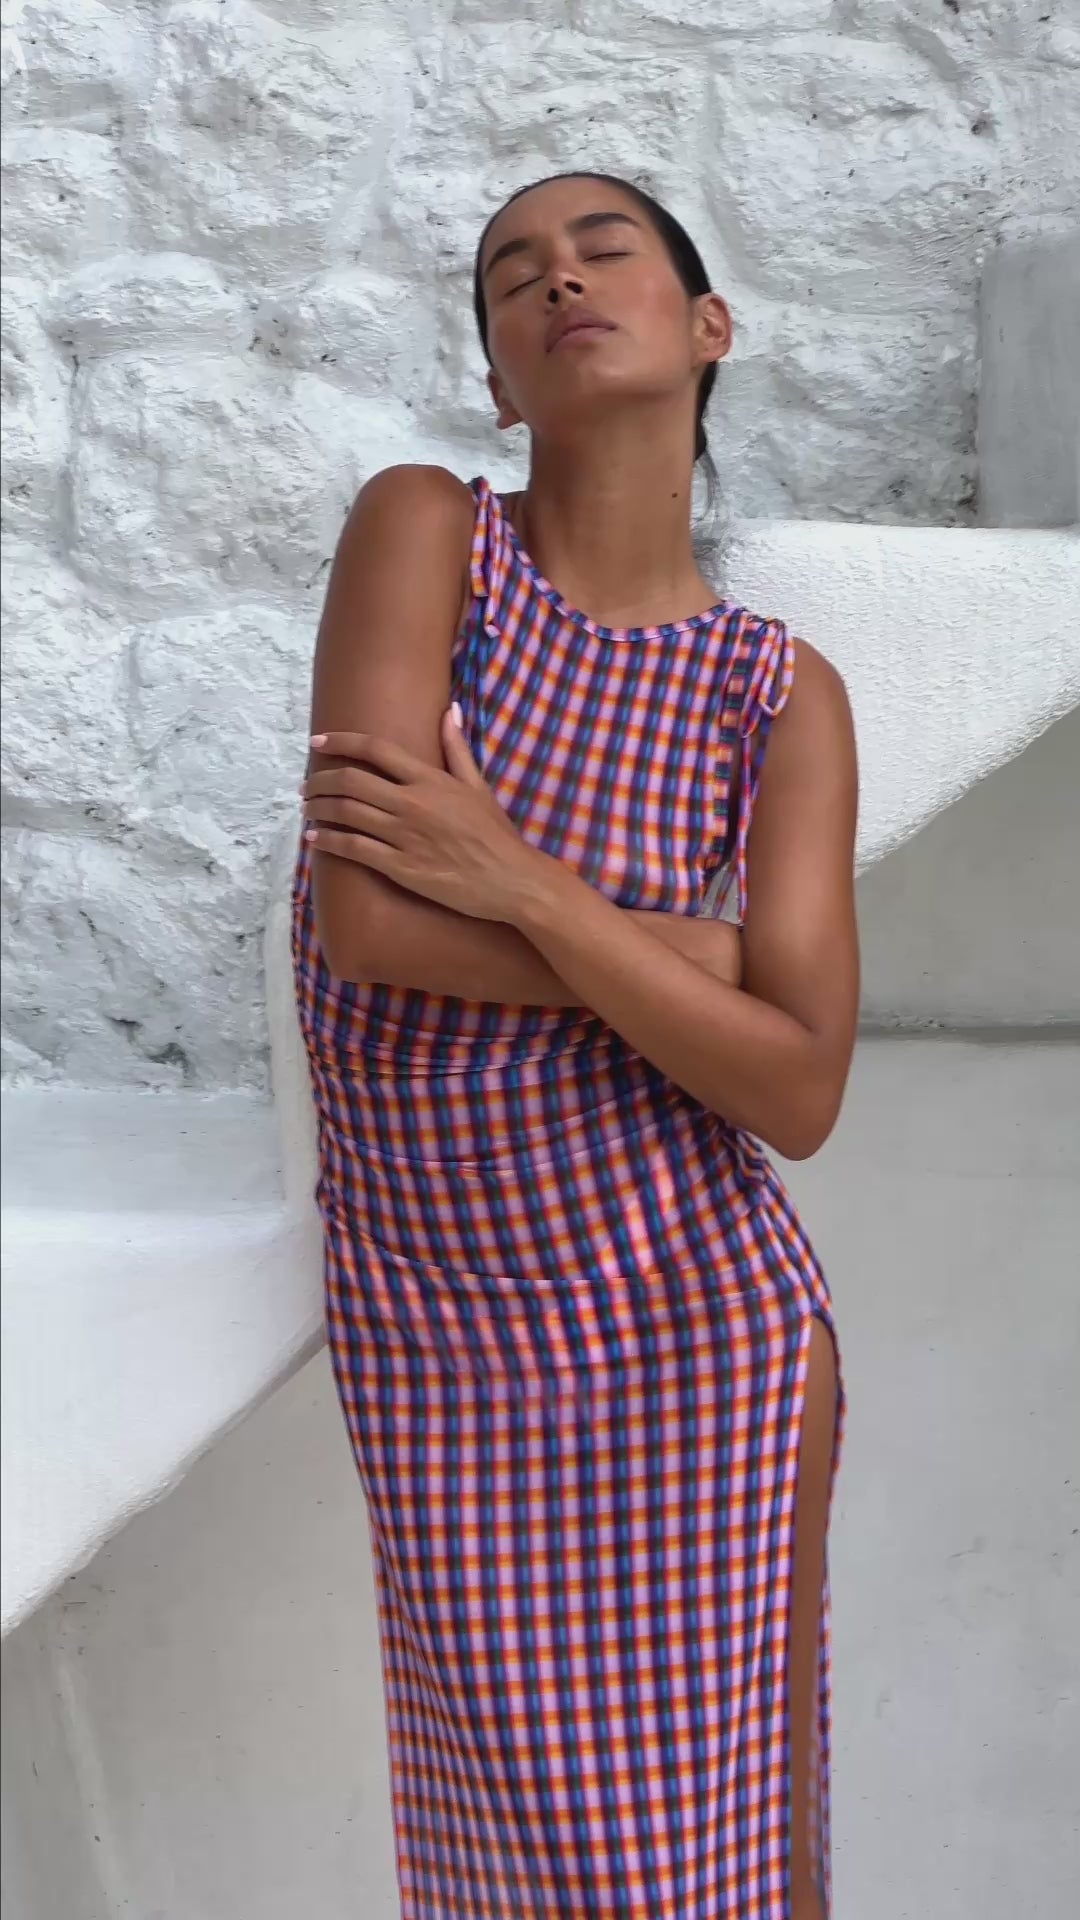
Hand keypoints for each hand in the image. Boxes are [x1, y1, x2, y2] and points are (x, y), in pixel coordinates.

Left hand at [301, 709, 552, 922]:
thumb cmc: (496, 834)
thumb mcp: (478, 786)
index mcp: (430, 779)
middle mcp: (412, 803)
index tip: (319, 741)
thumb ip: (457, 748)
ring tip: (308, 809)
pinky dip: (328, 842)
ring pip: (346, 813)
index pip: (376, 750)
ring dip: (319, 808)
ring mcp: (404, 836)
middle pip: (351, 781)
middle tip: (308, 784)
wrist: (512, 880)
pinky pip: (354, 850)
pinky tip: (315, 839)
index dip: (342, 741)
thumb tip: (450, 710)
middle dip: (320, 780)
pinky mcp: (400, 868)